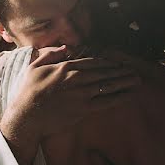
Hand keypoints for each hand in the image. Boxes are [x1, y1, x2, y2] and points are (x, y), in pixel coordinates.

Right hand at [2, 46, 140, 141]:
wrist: (27, 116)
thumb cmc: (28, 92)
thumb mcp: (34, 67)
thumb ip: (51, 55)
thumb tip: (67, 48)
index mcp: (66, 67)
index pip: (92, 62)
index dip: (107, 63)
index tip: (117, 63)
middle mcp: (76, 78)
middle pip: (104, 73)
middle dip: (121, 71)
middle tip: (134, 71)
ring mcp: (82, 94)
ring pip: (108, 86)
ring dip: (125, 82)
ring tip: (137, 80)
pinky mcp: (84, 109)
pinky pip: (106, 102)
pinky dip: (120, 97)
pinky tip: (130, 95)